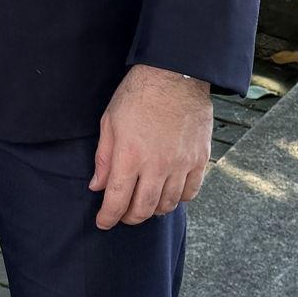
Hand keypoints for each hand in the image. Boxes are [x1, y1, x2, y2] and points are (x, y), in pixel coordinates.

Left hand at [89, 63, 212, 227]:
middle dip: (129, 218)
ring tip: (144, 204)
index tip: (103, 222)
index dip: (108, 217)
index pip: (117, 200)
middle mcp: (157, 165)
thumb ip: (104, 157)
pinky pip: (191, 192)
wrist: (175, 74)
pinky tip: (169, 193)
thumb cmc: (138, 94)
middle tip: (122, 215)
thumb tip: (97, 185)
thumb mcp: (110, 121)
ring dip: (153, 210)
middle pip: (143, 208)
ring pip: (168, 204)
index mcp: (130, 155)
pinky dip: (179, 199)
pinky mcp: (199, 158)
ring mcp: (181, 163)